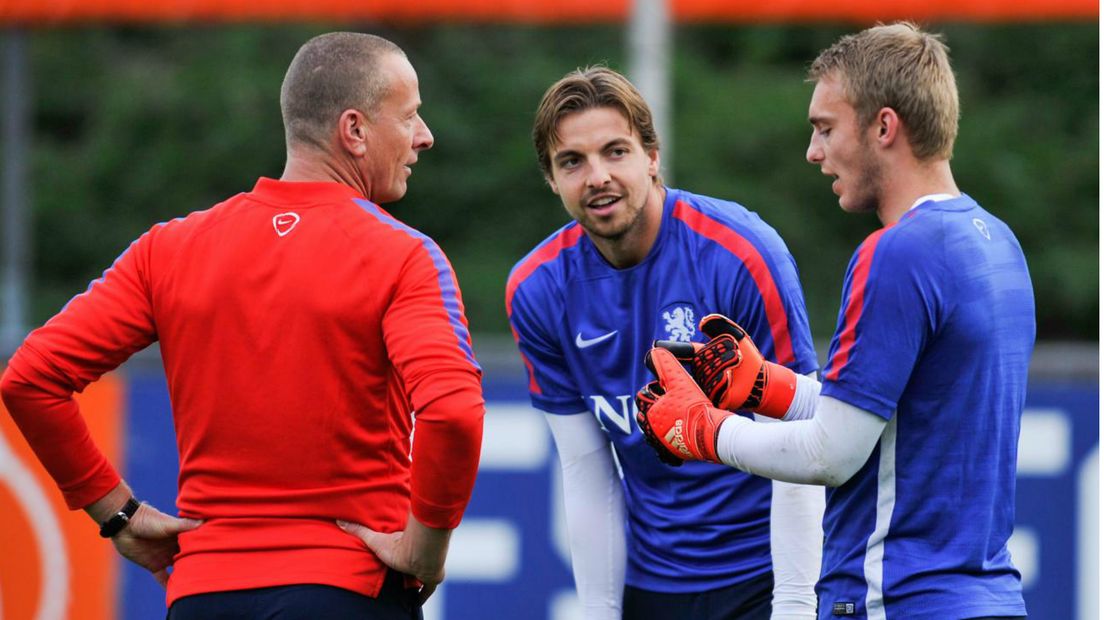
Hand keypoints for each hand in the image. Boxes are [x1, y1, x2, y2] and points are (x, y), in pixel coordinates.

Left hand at [111, 503, 202, 586]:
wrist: (125, 526)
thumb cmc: (148, 520)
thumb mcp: (168, 523)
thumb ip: (185, 525)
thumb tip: (205, 521)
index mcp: (181, 535)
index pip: (197, 543)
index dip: (206, 547)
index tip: (218, 553)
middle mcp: (175, 546)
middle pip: (190, 557)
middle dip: (198, 562)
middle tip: (211, 571)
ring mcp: (165, 556)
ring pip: (179, 568)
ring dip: (186, 574)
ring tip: (198, 582)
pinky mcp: (153, 565)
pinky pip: (163, 578)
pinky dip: (168, 585)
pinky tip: (176, 592)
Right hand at [337, 514, 448, 604]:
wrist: (419, 553)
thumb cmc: (398, 546)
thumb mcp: (374, 540)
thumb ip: (359, 531)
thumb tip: (340, 520)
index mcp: (405, 547)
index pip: (401, 552)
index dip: (398, 556)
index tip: (393, 560)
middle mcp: (417, 556)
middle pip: (411, 565)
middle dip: (405, 570)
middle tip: (398, 577)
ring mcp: (427, 567)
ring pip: (421, 576)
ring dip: (415, 581)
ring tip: (406, 589)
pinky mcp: (434, 578)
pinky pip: (429, 589)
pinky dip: (423, 596)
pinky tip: (417, 602)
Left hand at [635, 347, 732, 464]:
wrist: (712, 433)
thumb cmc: (695, 406)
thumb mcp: (681, 381)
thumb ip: (667, 366)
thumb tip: (654, 351)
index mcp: (650, 412)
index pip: (642, 397)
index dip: (654, 390)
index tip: (666, 388)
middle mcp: (652, 430)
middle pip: (645, 416)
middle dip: (653, 408)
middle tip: (671, 403)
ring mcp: (662, 443)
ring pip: (653, 433)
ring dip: (660, 425)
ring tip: (675, 418)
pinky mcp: (673, 454)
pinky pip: (664, 451)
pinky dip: (668, 445)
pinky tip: (678, 437)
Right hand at [655, 313, 795, 418]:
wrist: (762, 381)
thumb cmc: (749, 359)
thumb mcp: (737, 336)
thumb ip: (721, 325)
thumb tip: (702, 322)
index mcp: (702, 356)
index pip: (683, 351)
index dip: (669, 349)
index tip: (656, 346)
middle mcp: (700, 371)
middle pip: (701, 360)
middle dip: (720, 353)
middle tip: (736, 353)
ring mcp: (706, 386)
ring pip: (708, 372)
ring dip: (725, 363)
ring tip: (739, 361)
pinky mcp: (714, 398)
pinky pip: (714, 387)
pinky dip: (725, 379)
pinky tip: (733, 375)